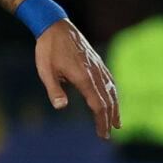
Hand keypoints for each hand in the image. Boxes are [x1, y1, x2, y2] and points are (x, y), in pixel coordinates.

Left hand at [36, 20, 119, 138]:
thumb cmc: (48, 50)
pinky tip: (113, 99)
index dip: (101, 121)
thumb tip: (60, 107)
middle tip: (108, 135)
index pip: (97, 104)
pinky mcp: (98, 62)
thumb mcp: (45, 71)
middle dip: (109, 119)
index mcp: (83, 77)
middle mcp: (95, 73)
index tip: (102, 135)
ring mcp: (98, 67)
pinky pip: (110, 81)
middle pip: (107, 100)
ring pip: (112, 90)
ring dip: (115, 108)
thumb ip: (54, 89)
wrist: (56, 27)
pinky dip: (114, 93)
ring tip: (117, 123)